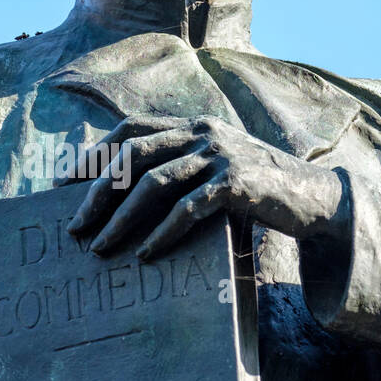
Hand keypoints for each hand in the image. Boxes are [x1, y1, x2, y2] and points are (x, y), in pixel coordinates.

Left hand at [57, 113, 350, 258]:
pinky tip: (146, 255)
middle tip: (74, 227)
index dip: (94, 155)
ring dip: (120, 219)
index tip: (64, 185)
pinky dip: (162, 233)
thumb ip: (180, 172)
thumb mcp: (215, 170)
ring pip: (154, 183)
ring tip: (100, 247)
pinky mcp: (238, 183)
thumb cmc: (258, 191)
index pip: (129, 130)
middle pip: (133, 156)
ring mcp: (221, 155)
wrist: (316, 198)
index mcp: (193, 125)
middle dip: (96, 192)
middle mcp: (204, 133)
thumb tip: (120, 202)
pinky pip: (188, 208)